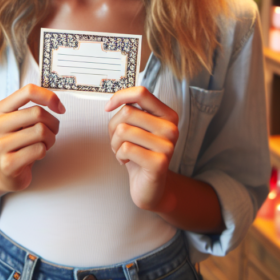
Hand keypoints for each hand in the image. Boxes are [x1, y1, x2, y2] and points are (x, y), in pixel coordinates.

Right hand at [0, 84, 64, 192]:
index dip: (49, 97)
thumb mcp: (22, 120)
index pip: (28, 91)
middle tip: (52, 131)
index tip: (59, 107)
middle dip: (53, 123)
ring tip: (43, 144)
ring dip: (50, 139)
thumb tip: (56, 103)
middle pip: (37, 113)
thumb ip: (35, 106)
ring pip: (41, 131)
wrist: (5, 171)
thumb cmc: (19, 142)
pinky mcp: (7, 164)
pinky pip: (39, 150)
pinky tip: (35, 155)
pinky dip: (44, 152)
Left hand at [106, 86, 179, 211]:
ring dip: (115, 144)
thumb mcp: (136, 128)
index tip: (109, 107)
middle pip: (127, 112)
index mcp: (167, 115)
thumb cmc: (140, 154)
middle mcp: (171, 128)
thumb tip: (113, 103)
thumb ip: (130, 111)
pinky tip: (127, 161)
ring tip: (123, 152)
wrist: (150, 186)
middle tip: (119, 141)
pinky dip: (119, 155)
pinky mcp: (159, 162)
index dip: (120, 96)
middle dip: (114, 128)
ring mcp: (167, 145)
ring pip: (123, 130)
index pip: (141, 93)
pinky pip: (126, 148)